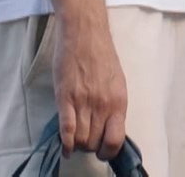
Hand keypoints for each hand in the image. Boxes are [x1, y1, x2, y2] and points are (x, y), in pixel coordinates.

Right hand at [54, 16, 128, 160]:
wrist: (84, 32)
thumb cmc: (101, 54)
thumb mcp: (117, 81)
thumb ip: (113, 105)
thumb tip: (108, 127)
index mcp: (119, 101)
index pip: (116, 140)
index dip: (108, 152)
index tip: (102, 152)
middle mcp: (103, 104)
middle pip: (95, 142)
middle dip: (91, 147)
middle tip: (86, 143)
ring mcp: (83, 101)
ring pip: (81, 139)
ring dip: (78, 145)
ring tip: (76, 140)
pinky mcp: (65, 97)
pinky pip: (66, 129)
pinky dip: (65, 143)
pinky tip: (65, 147)